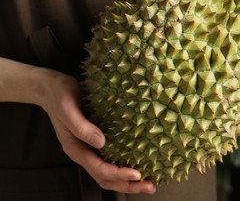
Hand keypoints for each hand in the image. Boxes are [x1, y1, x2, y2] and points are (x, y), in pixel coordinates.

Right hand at [38, 69, 156, 193]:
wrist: (53, 89)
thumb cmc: (59, 96)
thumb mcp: (66, 108)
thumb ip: (81, 126)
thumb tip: (101, 142)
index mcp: (76, 149)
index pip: (99, 169)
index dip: (117, 174)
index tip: (136, 174)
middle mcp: (85, 152)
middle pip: (106, 178)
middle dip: (127, 185)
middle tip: (149, 186)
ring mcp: (92, 149)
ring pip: (110, 173)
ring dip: (129, 181)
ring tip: (150, 182)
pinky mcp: (100, 141)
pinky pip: (114, 159)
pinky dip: (127, 166)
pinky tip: (144, 164)